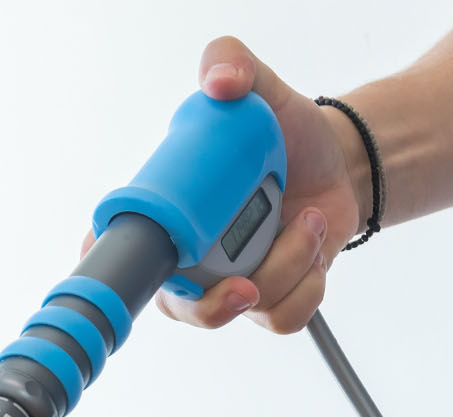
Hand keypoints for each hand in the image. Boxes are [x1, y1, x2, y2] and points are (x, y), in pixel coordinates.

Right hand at [78, 36, 366, 333]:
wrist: (341, 162)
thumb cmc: (287, 132)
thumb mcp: (261, 88)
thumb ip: (232, 61)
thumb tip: (220, 82)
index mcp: (170, 211)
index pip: (117, 248)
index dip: (111, 267)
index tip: (130, 264)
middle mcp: (193, 257)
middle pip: (179, 308)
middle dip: (211, 307)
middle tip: (245, 285)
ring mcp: (232, 282)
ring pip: (243, 308)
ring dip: (285, 266)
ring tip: (306, 221)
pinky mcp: (273, 299)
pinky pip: (283, 318)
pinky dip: (307, 287)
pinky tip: (313, 245)